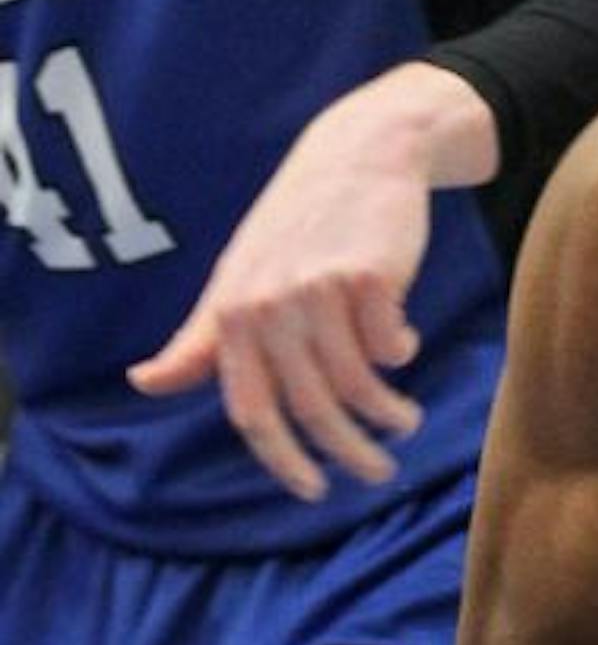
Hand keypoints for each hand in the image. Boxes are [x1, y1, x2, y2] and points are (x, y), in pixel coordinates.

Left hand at [127, 62, 497, 497]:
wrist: (356, 153)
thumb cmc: (294, 226)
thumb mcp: (236, 280)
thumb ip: (198, 341)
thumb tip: (143, 383)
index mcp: (232, 314)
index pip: (253, 410)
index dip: (284, 461)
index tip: (316, 492)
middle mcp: (268, 303)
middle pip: (311, 407)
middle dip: (351, 453)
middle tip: (379, 472)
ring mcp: (318, 287)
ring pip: (358, 384)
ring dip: (390, 415)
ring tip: (406, 420)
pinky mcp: (368, 275)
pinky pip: (390, 345)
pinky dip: (401, 352)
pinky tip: (404, 341)